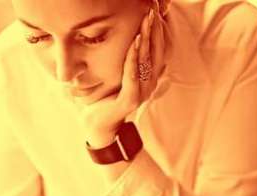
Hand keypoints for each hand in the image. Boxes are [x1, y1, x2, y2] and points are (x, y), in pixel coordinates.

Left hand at [81, 6, 165, 147]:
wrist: (99, 124)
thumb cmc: (107, 97)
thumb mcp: (119, 74)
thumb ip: (128, 60)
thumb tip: (128, 37)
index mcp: (149, 77)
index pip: (157, 48)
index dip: (157, 29)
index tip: (155, 10)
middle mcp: (150, 83)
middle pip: (156, 51)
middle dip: (154, 28)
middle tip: (154, 8)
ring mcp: (142, 92)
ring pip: (147, 60)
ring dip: (147, 38)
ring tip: (147, 19)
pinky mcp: (131, 99)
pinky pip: (133, 74)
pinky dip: (134, 58)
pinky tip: (135, 42)